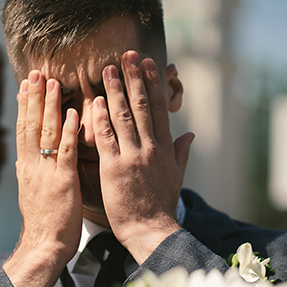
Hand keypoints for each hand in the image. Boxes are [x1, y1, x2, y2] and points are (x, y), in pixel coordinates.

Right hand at [3, 70, 81, 286]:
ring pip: (46, 133)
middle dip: (34, 97)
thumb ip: (36, 174)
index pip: (24, 130)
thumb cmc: (44, 226)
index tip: (27, 85)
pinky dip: (69, 130)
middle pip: (31, 125)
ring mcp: (47, 172)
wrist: (43, 247)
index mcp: (26, 168)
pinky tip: (73, 112)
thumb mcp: (35, 195)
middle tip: (36, 73)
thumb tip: (37, 160)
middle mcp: (32, 166)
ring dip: (50, 106)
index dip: (25, 106)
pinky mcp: (63, 182)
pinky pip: (66, 151)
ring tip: (53, 82)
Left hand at [92, 51, 194, 263]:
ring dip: (116, 91)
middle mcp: (150, 148)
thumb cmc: (162, 206)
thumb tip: (190, 134)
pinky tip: (97, 101)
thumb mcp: (177, 177)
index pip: (158, 109)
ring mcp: (132, 157)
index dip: (152, 84)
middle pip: (141, 106)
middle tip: (126, 56)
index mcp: (165, 148)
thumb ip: (181, 152)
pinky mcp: (114, 169)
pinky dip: (101, 119)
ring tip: (109, 69)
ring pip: (123, 117)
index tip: (147, 64)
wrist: (151, 230)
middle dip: (133, 79)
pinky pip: (106, 138)